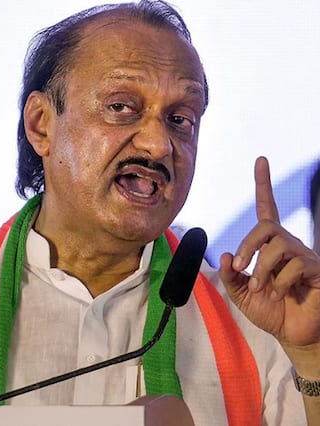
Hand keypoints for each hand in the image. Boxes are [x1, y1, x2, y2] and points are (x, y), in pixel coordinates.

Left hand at [219, 156, 319, 353]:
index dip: (264, 185)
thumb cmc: (270, 310)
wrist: (294, 333)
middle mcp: (288, 245)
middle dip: (249, 246)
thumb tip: (228, 254)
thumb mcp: (240, 293)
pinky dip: (280, 282)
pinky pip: (295, 265)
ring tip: (261, 289)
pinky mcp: (316, 270)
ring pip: (279, 245)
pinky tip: (281, 294)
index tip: (261, 160)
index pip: (267, 209)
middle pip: (266, 227)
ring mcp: (304, 256)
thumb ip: (231, 275)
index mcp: (269, 246)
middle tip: (242, 268)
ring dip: (263, 270)